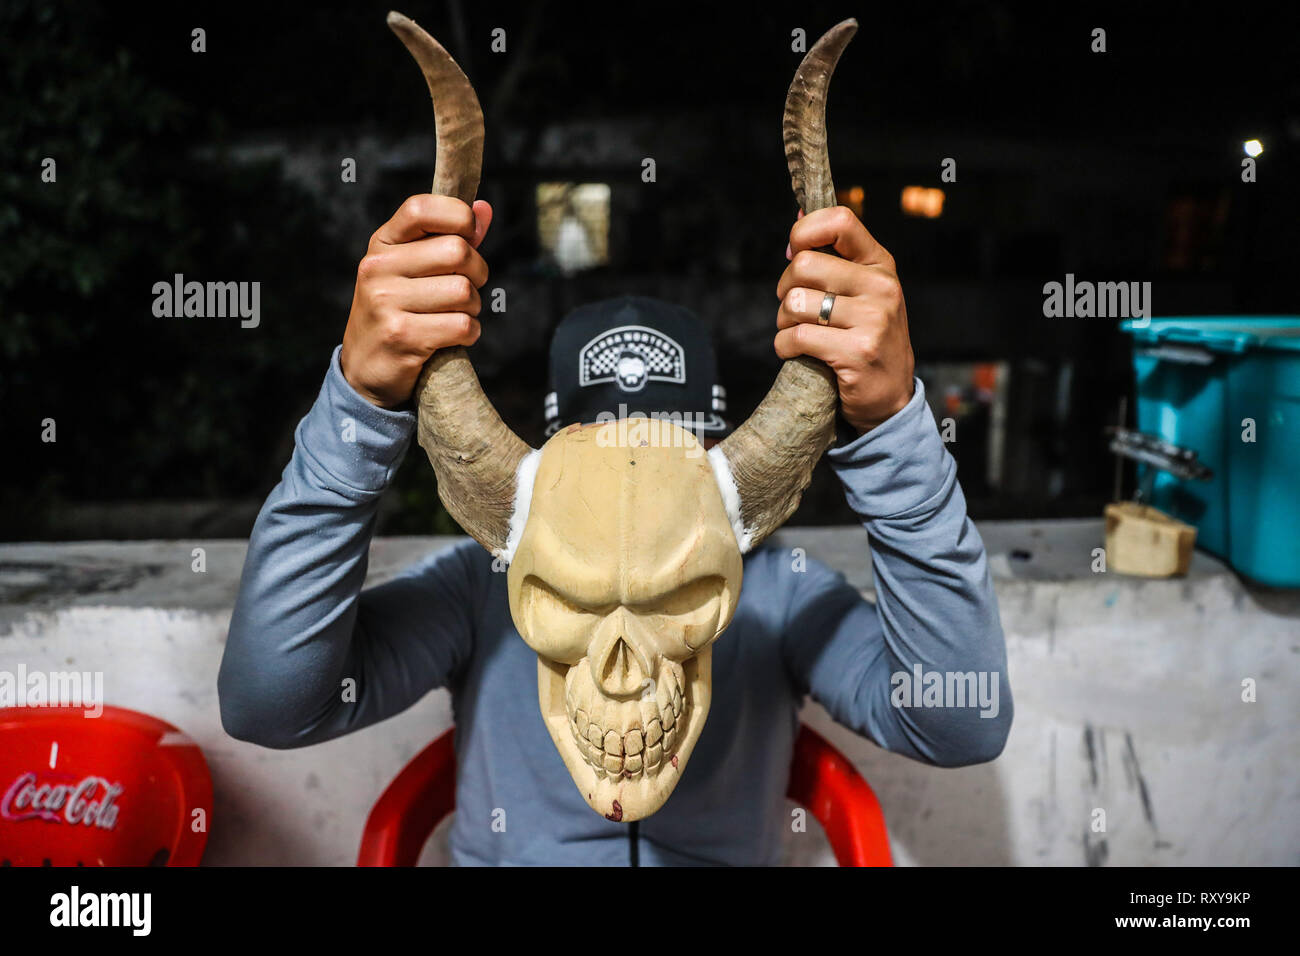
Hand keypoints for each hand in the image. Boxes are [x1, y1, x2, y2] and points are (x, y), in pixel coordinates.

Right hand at [340, 194, 492, 407]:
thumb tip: (484, 209)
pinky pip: (462, 326)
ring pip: (464, 291)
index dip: (458, 216)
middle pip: (457, 251)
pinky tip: (453, 337)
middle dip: (478, 272)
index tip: (469, 235)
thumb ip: (448, 238)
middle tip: (468, 288)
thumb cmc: (398, 311)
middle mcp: (378, 268)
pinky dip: (469, 333)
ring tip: (456, 315)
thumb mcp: (412, 269)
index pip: (422, 208)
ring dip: (473, 308)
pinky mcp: (401, 336)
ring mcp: (386, 302)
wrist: (365, 368)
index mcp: (381, 243)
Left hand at [775, 206, 914, 434]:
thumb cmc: (866, 339)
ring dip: (782, 321)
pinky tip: (795, 352)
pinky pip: (795, 337)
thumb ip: (836, 257)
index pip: (840, 220)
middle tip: (793, 308)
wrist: (891, 398)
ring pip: (795, 303)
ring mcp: (872, 320)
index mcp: (881, 265)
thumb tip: (799, 214)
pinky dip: (784, 346)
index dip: (804, 233)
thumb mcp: (863, 292)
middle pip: (804, 265)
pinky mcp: (856, 352)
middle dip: (784, 288)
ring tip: (796, 332)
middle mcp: (881, 287)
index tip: (793, 254)